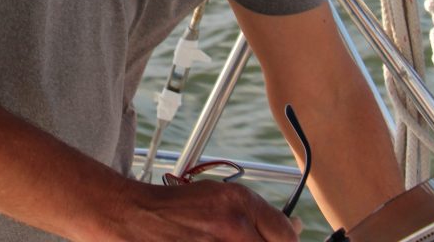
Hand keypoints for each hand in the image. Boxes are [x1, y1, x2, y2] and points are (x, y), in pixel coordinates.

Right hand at [92, 178, 300, 240]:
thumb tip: (296, 228)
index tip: (281, 240)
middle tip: (242, 237)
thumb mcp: (221, 197)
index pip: (287, 236)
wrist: (137, 220)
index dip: (287, 240)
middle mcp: (233, 226)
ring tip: (221, 240)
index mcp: (238, 202)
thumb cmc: (179, 207)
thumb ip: (260, 214)